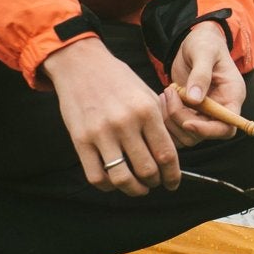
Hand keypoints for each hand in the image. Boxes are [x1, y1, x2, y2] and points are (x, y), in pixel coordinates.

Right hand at [41, 37, 178, 194]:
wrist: (81, 64)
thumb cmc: (118, 80)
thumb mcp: (146, 94)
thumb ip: (158, 124)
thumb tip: (168, 158)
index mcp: (146, 110)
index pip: (166, 154)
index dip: (173, 175)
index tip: (173, 183)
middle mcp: (125, 123)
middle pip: (147, 170)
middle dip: (155, 182)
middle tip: (154, 182)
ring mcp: (101, 133)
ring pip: (122, 178)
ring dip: (134, 189)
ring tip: (137, 187)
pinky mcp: (80, 140)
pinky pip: (96, 176)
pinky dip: (108, 186)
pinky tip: (114, 181)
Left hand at [161, 21, 244, 146]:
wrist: (195, 42)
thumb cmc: (205, 43)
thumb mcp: (204, 52)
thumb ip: (201, 74)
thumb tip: (195, 99)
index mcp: (232, 96)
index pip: (227, 127)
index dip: (208, 131)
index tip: (187, 123)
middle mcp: (220, 109)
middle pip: (203, 133)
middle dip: (181, 118)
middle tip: (169, 93)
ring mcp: (204, 113)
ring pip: (187, 135)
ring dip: (171, 119)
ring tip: (165, 94)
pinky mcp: (189, 113)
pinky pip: (176, 129)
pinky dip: (165, 121)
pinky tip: (162, 100)